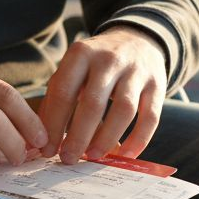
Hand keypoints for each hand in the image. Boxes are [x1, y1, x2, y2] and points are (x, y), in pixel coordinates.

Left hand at [39, 26, 166, 162]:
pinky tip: (126, 155)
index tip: (48, 149)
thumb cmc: (96, 63)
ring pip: (124, 110)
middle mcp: (109, 60)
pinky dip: (139, 140)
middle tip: (68, 159)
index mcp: (81, 54)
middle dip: (78, 136)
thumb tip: (41, 139)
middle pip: (93, 103)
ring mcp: (136, 71)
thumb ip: (57, 97)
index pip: (63, 92)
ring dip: (107, 138)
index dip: (54, 124)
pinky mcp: (157, 84)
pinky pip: (151, 117)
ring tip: (93, 157)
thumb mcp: (74, 68)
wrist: (138, 39)